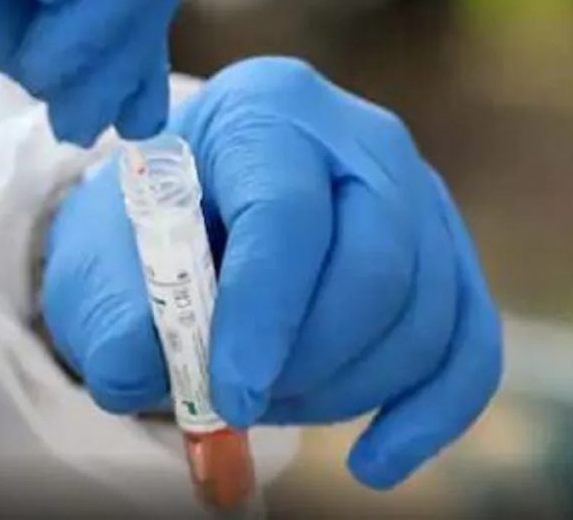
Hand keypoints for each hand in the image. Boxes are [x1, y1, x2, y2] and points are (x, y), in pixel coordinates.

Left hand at [42, 57, 501, 488]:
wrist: (195, 219)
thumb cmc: (150, 231)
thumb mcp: (102, 261)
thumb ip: (113, 316)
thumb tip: (141, 373)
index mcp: (266, 111)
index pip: (287, 213)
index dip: (262, 313)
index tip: (227, 394)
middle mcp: (361, 139)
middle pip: (378, 264)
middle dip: (308, 360)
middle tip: (244, 403)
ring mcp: (420, 195)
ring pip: (425, 316)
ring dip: (346, 390)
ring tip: (270, 402)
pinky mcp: (449, 256)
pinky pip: (469, 346)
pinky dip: (427, 416)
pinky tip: (371, 462)